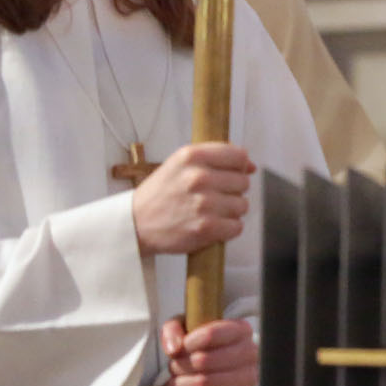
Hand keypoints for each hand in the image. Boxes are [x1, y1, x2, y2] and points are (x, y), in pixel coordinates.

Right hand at [131, 143, 254, 254]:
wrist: (134, 225)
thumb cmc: (161, 193)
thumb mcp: (180, 164)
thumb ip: (216, 158)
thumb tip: (250, 166)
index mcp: (192, 156)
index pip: (238, 156)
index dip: (238, 167)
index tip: (229, 174)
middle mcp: (198, 177)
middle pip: (243, 181)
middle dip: (232, 190)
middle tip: (212, 197)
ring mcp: (203, 203)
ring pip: (242, 205)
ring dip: (230, 211)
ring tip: (209, 212)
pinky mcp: (206, 228)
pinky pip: (237, 226)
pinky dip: (228, 228)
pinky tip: (211, 225)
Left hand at [160, 317, 255, 385]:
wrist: (218, 368)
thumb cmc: (201, 345)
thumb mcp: (185, 328)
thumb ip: (173, 330)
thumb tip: (174, 349)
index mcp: (240, 329)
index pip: (211, 334)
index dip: (188, 343)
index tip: (180, 349)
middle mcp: (250, 352)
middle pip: (204, 361)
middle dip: (181, 366)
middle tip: (174, 367)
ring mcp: (248, 377)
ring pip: (204, 383)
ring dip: (181, 384)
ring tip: (176, 381)